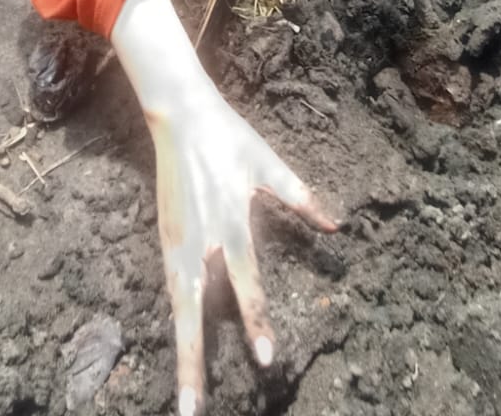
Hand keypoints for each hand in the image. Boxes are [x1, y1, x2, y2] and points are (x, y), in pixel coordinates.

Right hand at [149, 77, 336, 414]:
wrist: (180, 115)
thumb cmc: (230, 139)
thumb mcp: (269, 164)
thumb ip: (300, 197)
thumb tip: (335, 224)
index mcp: (229, 222)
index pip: (245, 283)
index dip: (256, 321)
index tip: (266, 358)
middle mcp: (198, 241)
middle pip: (193, 313)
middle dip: (194, 362)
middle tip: (195, 410)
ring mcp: (175, 243)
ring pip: (176, 310)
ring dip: (181, 354)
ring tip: (186, 399)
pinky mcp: (164, 239)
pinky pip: (170, 291)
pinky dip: (176, 323)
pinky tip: (182, 350)